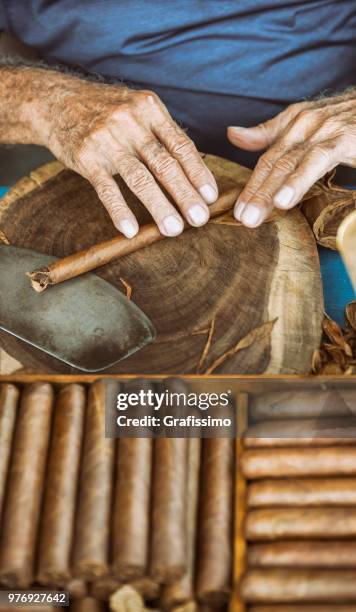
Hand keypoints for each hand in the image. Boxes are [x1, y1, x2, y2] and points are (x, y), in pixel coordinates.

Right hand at [35, 73, 217, 236]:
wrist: (56, 100)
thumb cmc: (106, 110)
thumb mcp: (137, 109)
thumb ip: (162, 134)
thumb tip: (195, 171)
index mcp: (150, 109)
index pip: (181, 145)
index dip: (198, 173)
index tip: (212, 196)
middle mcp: (130, 122)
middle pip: (164, 164)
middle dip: (185, 194)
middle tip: (200, 219)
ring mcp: (106, 139)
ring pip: (139, 178)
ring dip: (159, 206)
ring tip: (174, 230)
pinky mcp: (85, 157)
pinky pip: (106, 189)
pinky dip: (119, 211)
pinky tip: (130, 230)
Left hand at [227, 89, 355, 227]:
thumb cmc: (349, 119)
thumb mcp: (309, 124)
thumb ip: (272, 132)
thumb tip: (232, 134)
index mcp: (296, 121)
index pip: (267, 158)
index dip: (251, 185)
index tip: (236, 211)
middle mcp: (307, 122)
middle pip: (274, 163)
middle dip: (256, 193)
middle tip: (241, 219)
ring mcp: (326, 129)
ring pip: (290, 163)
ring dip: (270, 192)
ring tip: (255, 215)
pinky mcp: (344, 137)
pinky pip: (317, 160)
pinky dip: (299, 180)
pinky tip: (285, 200)